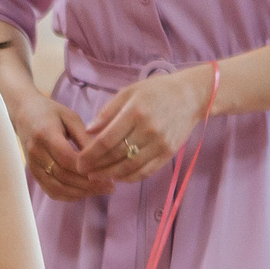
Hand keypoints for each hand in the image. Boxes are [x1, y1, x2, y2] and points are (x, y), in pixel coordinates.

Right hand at [5, 83, 110, 201]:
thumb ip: (85, 137)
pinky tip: (84, 193)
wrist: (24, 114)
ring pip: (57, 187)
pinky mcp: (33, 174)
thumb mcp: (70, 117)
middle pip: (63, 176)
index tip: (107, 174)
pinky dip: (68, 196)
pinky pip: (51, 191)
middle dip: (88, 185)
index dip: (87, 170)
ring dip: (80, 193)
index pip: (67, 158)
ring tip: (100, 191)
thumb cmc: (51, 112)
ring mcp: (33, 165)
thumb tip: (104, 157)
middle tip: (109, 187)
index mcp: (45, 134)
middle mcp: (36, 152)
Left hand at [79, 65, 214, 183]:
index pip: (107, 140)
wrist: (190, 96)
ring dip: (110, 175)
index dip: (90, 154)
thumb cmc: (155, 91)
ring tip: (97, 177)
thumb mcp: (128, 92)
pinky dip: (129, 177)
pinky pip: (146, 171)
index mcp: (135, 112)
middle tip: (83, 172)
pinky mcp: (168, 153)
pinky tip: (117, 177)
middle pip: (117, 155)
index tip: (79, 162)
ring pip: (130, 167)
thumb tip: (88, 131)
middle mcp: (148, 129)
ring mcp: (160, 143)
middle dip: (97, 167)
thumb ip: (107, 112)